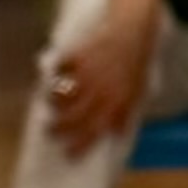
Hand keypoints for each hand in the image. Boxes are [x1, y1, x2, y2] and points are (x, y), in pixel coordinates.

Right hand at [43, 12, 155, 149]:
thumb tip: (115, 133)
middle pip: (72, 117)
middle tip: (50, 130)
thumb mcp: (137, 92)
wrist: (131, 32)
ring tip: (51, 102)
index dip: (81, 145)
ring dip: (54, 101)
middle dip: (58, 128)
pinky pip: (60, 70)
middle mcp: (100, 92)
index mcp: (117, 103)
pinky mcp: (78, 58)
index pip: (95, 131)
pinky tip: (56, 73)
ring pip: (62, 96)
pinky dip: (56, 73)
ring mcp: (87, 75)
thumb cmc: (135, 64)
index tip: (68, 155)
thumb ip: (125, 113)